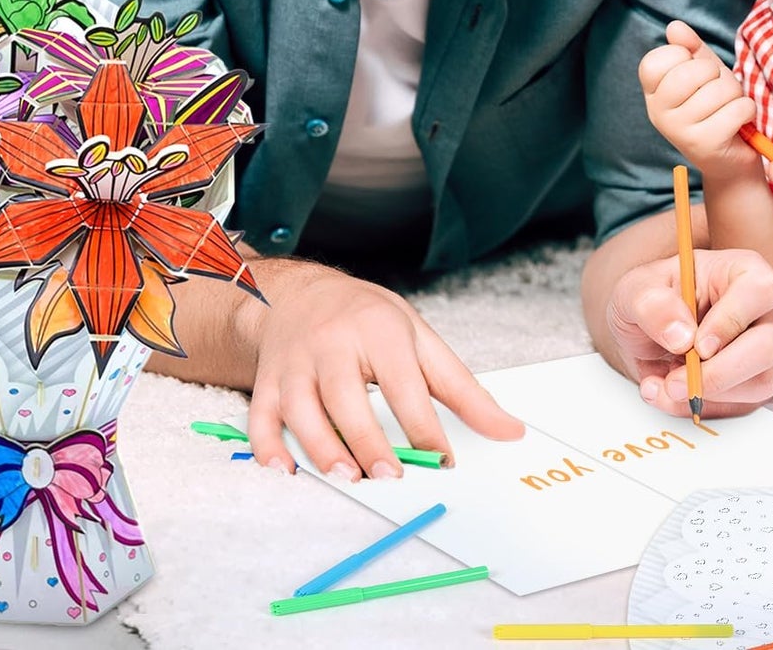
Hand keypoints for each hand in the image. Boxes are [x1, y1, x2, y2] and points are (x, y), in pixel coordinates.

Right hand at [239, 261, 523, 477]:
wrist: (299, 293)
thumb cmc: (369, 321)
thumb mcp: (420, 340)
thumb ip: (463, 389)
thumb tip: (511, 431)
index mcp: (378, 329)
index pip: (402, 382)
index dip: (423, 426)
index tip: (441, 463)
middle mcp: (332, 343)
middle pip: (346, 396)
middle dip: (368, 440)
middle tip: (390, 478)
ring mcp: (295, 362)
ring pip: (301, 409)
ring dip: (320, 448)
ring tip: (348, 478)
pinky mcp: (267, 381)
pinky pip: (261, 416)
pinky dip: (268, 447)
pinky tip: (287, 472)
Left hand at [604, 247, 772, 416]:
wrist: (650, 329)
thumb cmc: (653, 298)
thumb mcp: (636, 290)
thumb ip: (652, 305)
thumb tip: (682, 336)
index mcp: (744, 271)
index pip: (758, 291)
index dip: (730, 321)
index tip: (697, 346)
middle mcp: (767, 310)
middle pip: (767, 347)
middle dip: (717, 374)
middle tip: (675, 382)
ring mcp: (770, 349)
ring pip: (758, 383)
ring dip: (706, 394)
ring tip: (663, 383)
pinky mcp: (758, 381)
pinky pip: (740, 406)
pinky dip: (701, 405)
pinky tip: (670, 392)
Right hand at [638, 20, 760, 183]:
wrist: (730, 160)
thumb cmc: (716, 108)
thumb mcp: (704, 73)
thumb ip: (690, 48)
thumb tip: (674, 27)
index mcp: (652, 93)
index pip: (656, 59)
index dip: (683, 57)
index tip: (694, 74)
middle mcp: (658, 112)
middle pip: (693, 71)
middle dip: (718, 76)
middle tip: (719, 92)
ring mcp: (678, 130)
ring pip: (719, 90)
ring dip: (735, 95)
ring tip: (730, 108)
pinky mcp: (704, 144)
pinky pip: (736, 109)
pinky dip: (747, 111)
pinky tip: (739, 122)